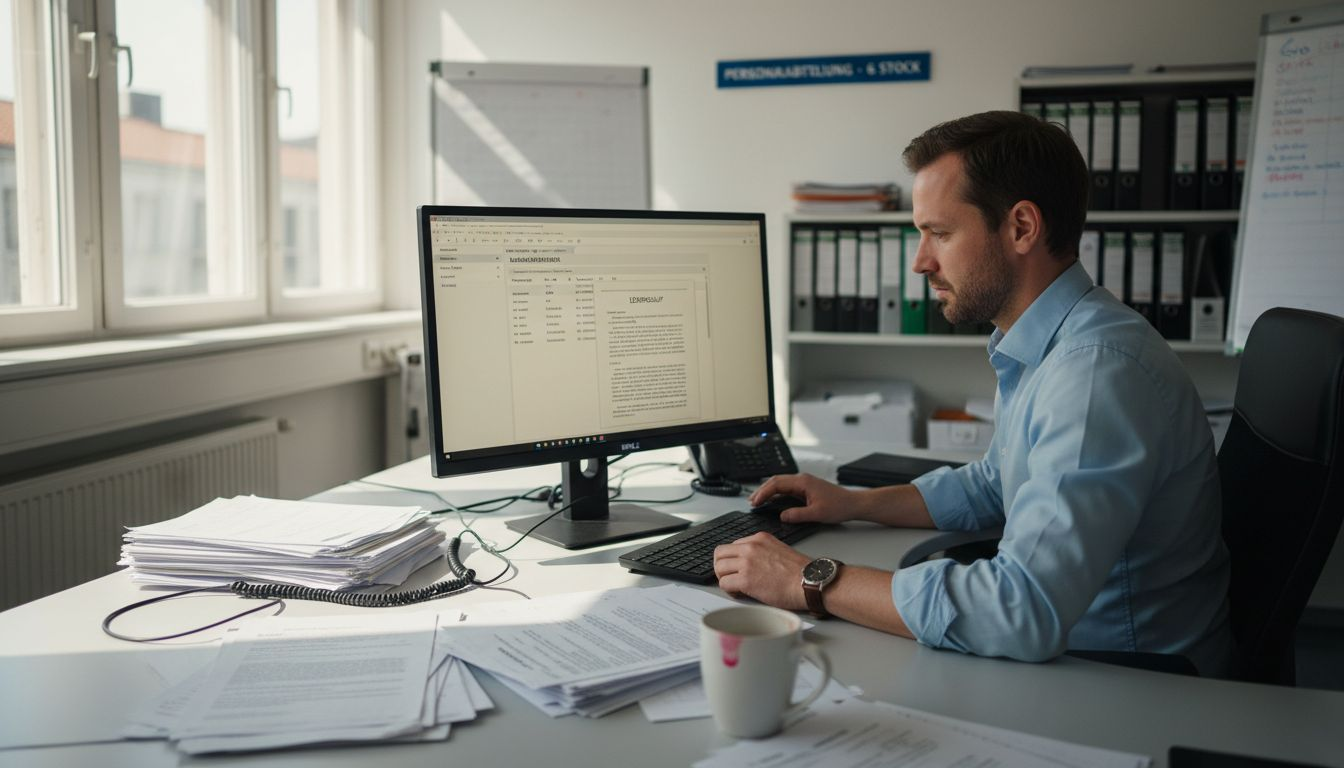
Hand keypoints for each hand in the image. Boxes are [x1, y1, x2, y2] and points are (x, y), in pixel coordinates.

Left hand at [712, 532, 810, 611]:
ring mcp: (746, 562)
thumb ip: (762, 553)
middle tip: (730, 578)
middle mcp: (750, 547)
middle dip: (722, 567)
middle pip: (720, 553)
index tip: (739, 570)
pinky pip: (724, 583)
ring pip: (719, 568)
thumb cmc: (800, 573)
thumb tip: (751, 565)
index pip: (733, 546)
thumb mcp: (778, 551)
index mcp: (759, 539)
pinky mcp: (745, 579)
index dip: (733, 560)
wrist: (809, 582)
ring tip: (736, 587)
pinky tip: (740, 593)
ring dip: (724, 579)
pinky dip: (729, 590)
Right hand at [749, 473, 865, 524]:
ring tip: (758, 500)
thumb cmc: (839, 506)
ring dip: (768, 491)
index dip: (764, 493)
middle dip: (762, 490)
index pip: (777, 484)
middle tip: (752, 501)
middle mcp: (802, 480)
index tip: (755, 502)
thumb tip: (782, 516)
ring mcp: (804, 483)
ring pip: (781, 484)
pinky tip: (772, 500)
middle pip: (776, 481)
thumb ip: (797, 515)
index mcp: (803, 482)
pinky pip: (787, 488)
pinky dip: (777, 493)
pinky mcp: (806, 488)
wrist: (853, 504)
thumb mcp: (817, 514)